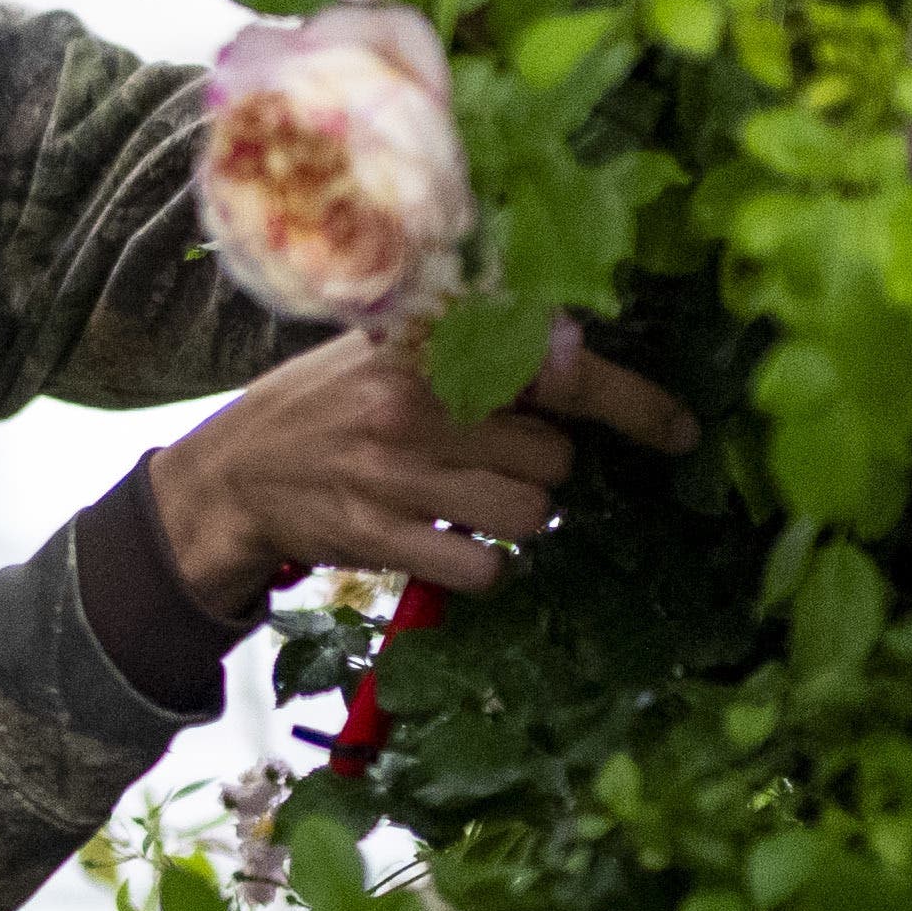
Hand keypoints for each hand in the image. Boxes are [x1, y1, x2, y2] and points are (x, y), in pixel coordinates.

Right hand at [138, 319, 698, 607]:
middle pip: (551, 458)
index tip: (681, 431)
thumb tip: (576, 351)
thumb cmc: (325, 406)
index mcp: (427, 344)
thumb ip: (473, 347)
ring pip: (528, 515)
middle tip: (484, 460)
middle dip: (535, 467)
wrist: (230, 475)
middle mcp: (415, 401)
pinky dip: (481, 564)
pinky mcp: (378, 535)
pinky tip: (443, 540)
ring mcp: (395, 472)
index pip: (555, 368)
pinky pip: (484, 566)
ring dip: (512, 517)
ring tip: (460, 498)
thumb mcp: (387, 350)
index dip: (630, 402)